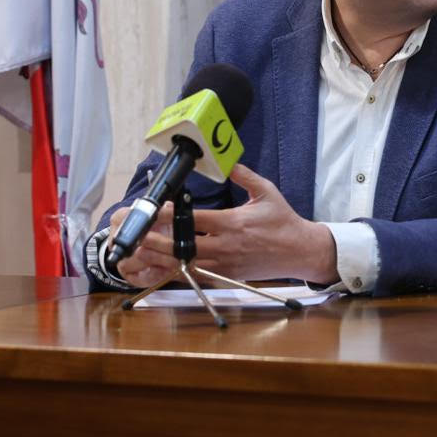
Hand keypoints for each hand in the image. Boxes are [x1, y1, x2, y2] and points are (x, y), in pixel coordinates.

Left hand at [122, 164, 337, 286]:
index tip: (154, 210)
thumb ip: (245, 176)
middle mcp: (227, 245)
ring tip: (141, 253)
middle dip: (158, 241)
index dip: (171, 216)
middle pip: (184, 246)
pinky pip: (199, 276)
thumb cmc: (283, 220)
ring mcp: (226, 264)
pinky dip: (179, 272)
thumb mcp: (267, 192)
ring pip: (188, 264)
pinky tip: (163, 267)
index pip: (195, 220)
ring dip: (163, 259)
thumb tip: (229, 161)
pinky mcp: (228, 276)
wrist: (299, 251)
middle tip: (137, 235)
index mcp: (234, 223)